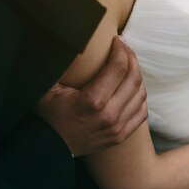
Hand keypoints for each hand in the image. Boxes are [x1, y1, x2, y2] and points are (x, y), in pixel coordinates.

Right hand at [35, 37, 147, 156]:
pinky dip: (140, 97)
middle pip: (133, 78)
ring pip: (141, 94)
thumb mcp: (47, 87)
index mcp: (93, 101)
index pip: (118, 67)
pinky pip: (141, 112)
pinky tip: (133, 87)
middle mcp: (109, 115)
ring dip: (137, 76)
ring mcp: (117, 127)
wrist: (49, 148)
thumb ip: (63, 65)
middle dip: (131, 58)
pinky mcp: (120, 136)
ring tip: (128, 65)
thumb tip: (77, 41)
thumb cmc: (47, 114)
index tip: (117, 40)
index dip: (121, 50)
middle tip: (125, 48)